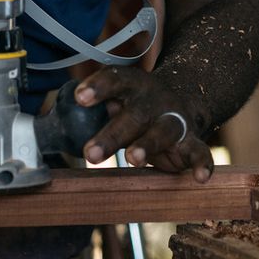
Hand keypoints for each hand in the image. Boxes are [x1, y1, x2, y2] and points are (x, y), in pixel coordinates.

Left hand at [73, 67, 212, 181]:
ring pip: (163, 131)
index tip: (80, 98)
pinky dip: (202, 164)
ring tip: (133, 158)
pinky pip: (200, 152)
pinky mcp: (192, 140)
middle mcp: (154, 100)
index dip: (98, 88)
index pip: (114, 80)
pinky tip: (199, 178)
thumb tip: (57, 129)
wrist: (185, 98)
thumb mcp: (119, 100)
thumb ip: (97, 112)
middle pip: (134, 115)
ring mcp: (174, 120)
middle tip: (89, 154)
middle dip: (112, 135)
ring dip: (148, 145)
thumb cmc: (138, 106)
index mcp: (132, 85)